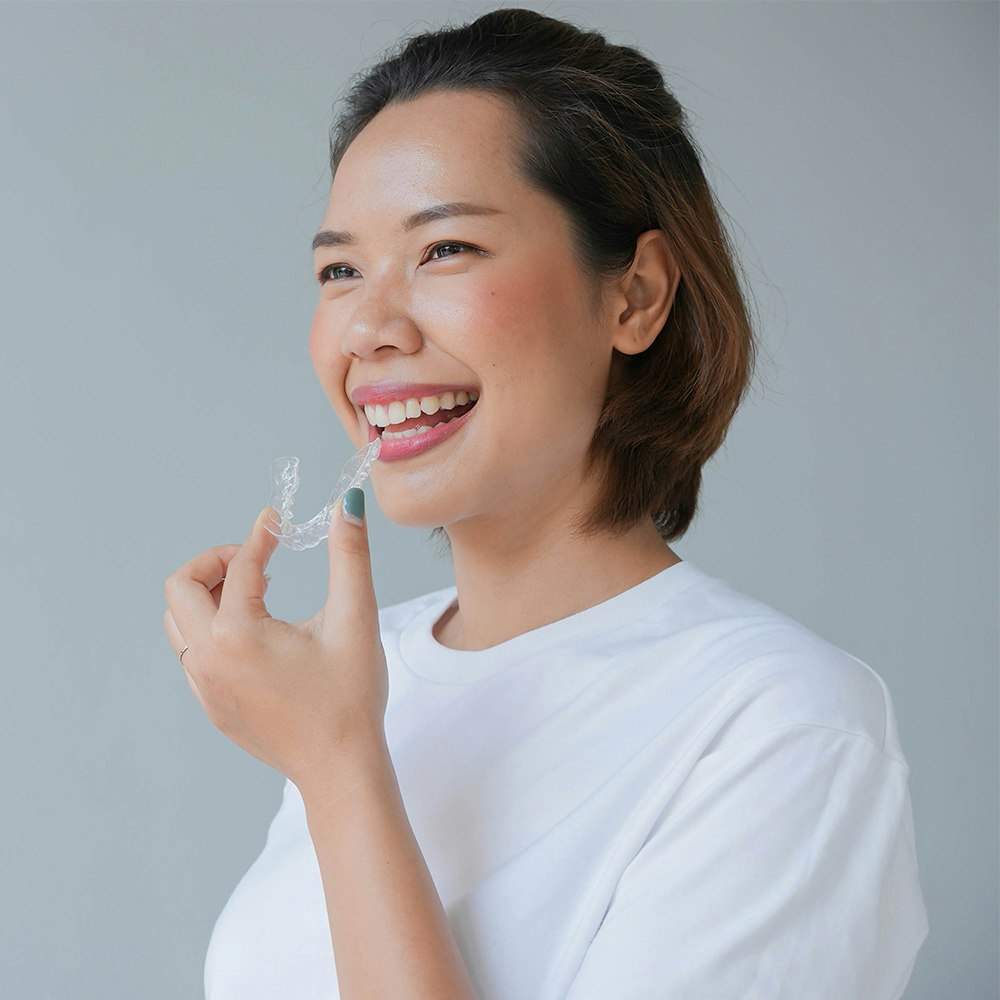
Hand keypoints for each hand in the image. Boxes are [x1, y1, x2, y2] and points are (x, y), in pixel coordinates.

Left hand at [162, 492, 387, 789]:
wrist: (340, 769)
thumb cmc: (350, 697)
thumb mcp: (356, 618)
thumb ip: (350, 555)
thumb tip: (347, 505)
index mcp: (238, 634)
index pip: (242, 566)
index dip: (261, 536)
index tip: (278, 522)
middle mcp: (207, 660)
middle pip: (180, 587)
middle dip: (216, 562)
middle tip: (257, 560)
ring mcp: (203, 687)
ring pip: (178, 621)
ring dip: (208, 595)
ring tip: (254, 592)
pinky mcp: (211, 705)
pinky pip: (190, 652)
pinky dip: (211, 628)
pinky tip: (255, 633)